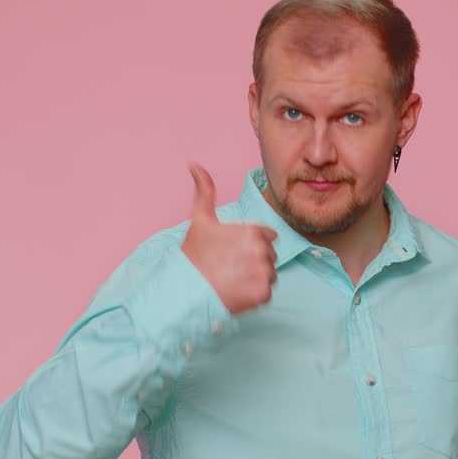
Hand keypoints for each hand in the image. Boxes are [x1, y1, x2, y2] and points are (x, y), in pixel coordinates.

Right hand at [180, 162, 278, 315]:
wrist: (187, 291)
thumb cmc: (194, 256)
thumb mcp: (200, 220)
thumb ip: (205, 191)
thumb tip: (194, 164)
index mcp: (252, 231)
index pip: (267, 237)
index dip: (251, 244)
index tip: (235, 252)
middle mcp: (262, 250)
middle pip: (270, 255)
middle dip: (256, 260)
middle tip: (232, 267)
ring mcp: (264, 273)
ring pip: (271, 274)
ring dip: (257, 277)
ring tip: (234, 280)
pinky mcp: (264, 294)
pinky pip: (267, 292)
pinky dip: (255, 294)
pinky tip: (237, 292)